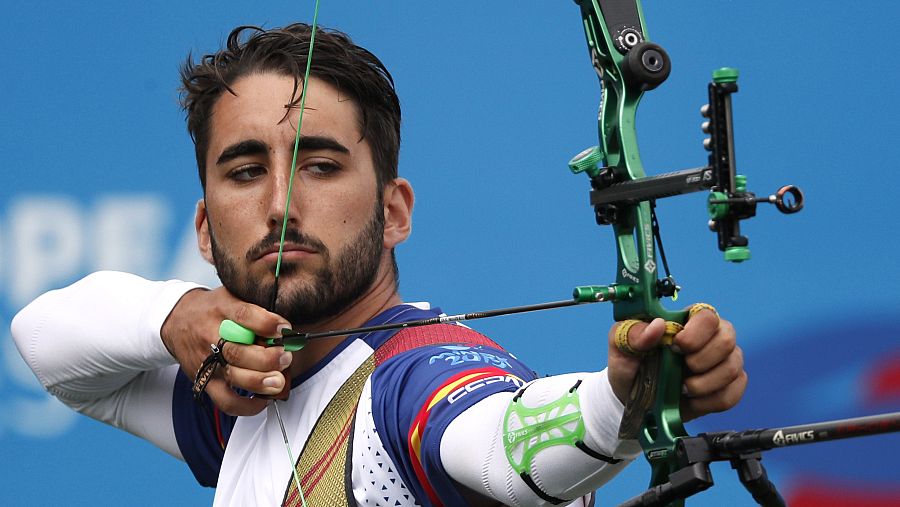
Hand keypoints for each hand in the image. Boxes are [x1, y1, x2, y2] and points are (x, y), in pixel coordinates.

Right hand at [160, 287, 293, 415]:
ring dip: (260, 382)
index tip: (285, 329)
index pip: (244, 315)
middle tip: (286, 358)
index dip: (267, 324)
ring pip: (233, 377)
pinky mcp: (205, 382)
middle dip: (268, 358)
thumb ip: (256, 308)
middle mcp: (211, 335)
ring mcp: (207, 361)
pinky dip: (247, 406)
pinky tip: (264, 400)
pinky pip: (226, 401)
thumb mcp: (232, 296)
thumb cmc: (214, 310)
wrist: (176, 321)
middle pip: (238, 351)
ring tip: (279, 381)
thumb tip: (286, 328)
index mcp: (221, 309)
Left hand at [606, 307, 746, 421]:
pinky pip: (732, 394)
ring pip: (733, 369)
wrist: (632, 398)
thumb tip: (657, 326)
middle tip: (679, 368)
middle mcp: (711, 338)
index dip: (697, 332)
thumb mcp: (621, 345)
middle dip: (702, 360)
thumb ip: (634, 332)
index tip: (676, 346)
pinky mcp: (727, 387)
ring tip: (681, 388)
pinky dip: (710, 401)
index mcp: (687, 320)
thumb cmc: (630, 363)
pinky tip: (692, 400)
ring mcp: (723, 362)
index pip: (708, 316)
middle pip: (727, 340)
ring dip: (704, 384)